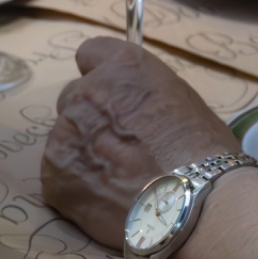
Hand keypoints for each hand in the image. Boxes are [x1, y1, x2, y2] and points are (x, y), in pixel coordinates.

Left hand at [42, 37, 236, 247]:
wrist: (194, 204)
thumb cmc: (203, 153)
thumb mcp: (181, 99)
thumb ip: (142, 93)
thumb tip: (131, 106)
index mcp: (120, 68)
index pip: (91, 54)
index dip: (104, 79)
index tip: (114, 97)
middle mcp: (85, 94)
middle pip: (75, 99)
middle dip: (92, 119)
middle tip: (121, 147)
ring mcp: (65, 136)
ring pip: (65, 140)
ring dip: (84, 155)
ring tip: (119, 181)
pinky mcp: (55, 177)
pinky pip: (59, 177)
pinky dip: (77, 188)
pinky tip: (107, 200)